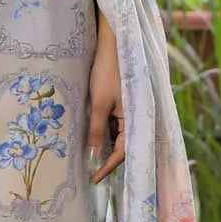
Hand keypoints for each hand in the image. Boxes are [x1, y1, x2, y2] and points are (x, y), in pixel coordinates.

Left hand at [87, 26, 124, 182]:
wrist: (113, 43)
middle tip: (88, 171)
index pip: (123, 152)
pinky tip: (87, 134)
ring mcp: (128, 110)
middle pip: (120, 146)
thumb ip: (95, 130)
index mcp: (135, 119)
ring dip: (101, 144)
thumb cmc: (108, 72)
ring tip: (84, 155)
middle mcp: (135, 117)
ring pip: (115, 134)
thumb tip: (92, 156)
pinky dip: (101, 130)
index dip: (107, 167)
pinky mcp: (120, 102)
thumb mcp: (99, 103)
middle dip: (104, 158)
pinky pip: (112, 123)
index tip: (93, 178)